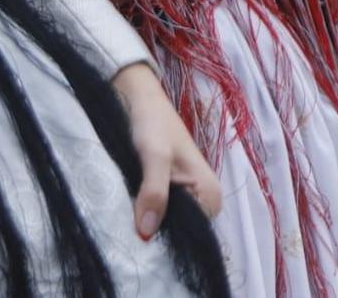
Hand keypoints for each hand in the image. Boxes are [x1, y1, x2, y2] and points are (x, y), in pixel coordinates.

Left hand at [112, 61, 220, 237]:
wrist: (138, 97)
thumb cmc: (152, 122)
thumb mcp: (154, 156)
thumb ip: (154, 193)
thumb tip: (146, 234)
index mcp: (210, 192)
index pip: (195, 234)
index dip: (169, 238)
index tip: (142, 239)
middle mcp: (203, 198)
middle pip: (182, 230)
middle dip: (158, 232)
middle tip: (129, 233)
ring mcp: (186, 195)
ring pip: (169, 222)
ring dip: (149, 223)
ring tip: (127, 223)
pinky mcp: (169, 191)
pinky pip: (160, 212)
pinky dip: (145, 213)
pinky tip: (129, 214)